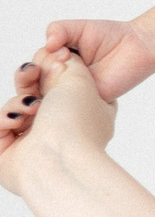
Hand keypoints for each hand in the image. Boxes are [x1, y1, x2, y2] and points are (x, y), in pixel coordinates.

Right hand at [0, 49, 115, 189]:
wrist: (58, 160)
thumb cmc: (75, 123)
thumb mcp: (81, 80)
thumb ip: (69, 63)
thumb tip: (57, 56)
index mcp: (85, 117)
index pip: (64, 90)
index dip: (52, 72)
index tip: (51, 60)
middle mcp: (61, 132)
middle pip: (35, 97)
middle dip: (29, 80)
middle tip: (31, 70)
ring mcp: (35, 145)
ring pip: (15, 110)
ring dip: (19, 103)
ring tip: (32, 107)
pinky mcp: (9, 156)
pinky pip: (0, 126)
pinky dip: (5, 119)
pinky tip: (16, 121)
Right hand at [39, 17, 154, 102]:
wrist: (138, 46)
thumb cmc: (110, 36)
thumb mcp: (79, 28)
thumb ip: (59, 30)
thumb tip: (47, 44)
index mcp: (56, 61)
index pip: (35, 67)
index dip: (41, 61)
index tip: (61, 51)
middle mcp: (62, 79)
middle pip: (37, 84)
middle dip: (44, 73)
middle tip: (63, 61)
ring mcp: (74, 92)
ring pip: (50, 97)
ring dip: (53, 85)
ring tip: (68, 70)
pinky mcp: (89, 102)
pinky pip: (72, 106)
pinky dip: (68, 98)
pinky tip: (73, 87)